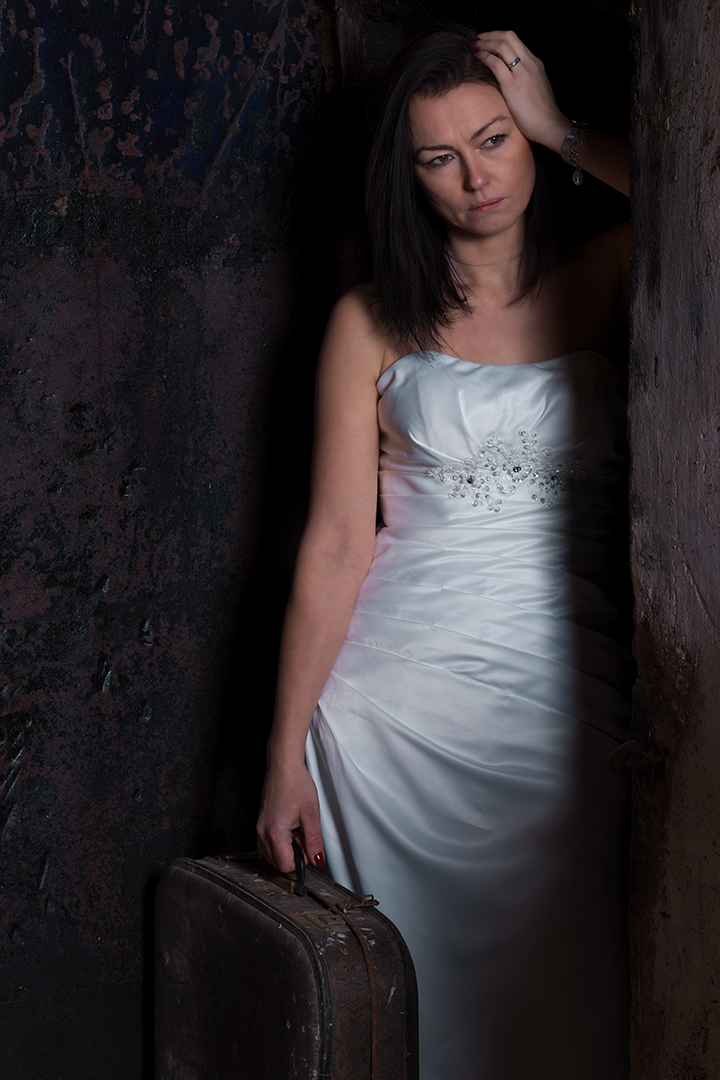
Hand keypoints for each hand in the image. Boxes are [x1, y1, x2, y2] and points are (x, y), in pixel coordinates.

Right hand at [256, 760, 324, 873]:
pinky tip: (289, 827)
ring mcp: (259, 827)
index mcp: (275, 831)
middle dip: (293, 855)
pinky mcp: (260, 822)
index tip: (309, 849)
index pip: (285, 865)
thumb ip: (314, 840)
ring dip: (286, 848)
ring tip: (297, 829)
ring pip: (271, 853)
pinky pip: (267, 842)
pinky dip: (279, 841)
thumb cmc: (295, 783)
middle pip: (276, 862)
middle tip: (303, 836)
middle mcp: (263, 831)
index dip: (301, 861)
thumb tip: (317, 859)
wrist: (283, 765)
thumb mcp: (311, 814)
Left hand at [474, 30, 569, 152]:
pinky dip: (484, 56)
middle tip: (478, 38)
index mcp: (536, 64)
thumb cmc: (542, 114)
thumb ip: (525, 79)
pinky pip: (496, 63)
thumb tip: (511, 79)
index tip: (489, 40)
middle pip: (509, 37)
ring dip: (485, 43)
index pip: (517, 42)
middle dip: (491, 34)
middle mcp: (530, 63)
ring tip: (474, 45)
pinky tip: (477, 57)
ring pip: (502, 46)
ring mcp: (522, 73)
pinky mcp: (512, 85)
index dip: (500, 37)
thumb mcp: (536, 89)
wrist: (549, 125)